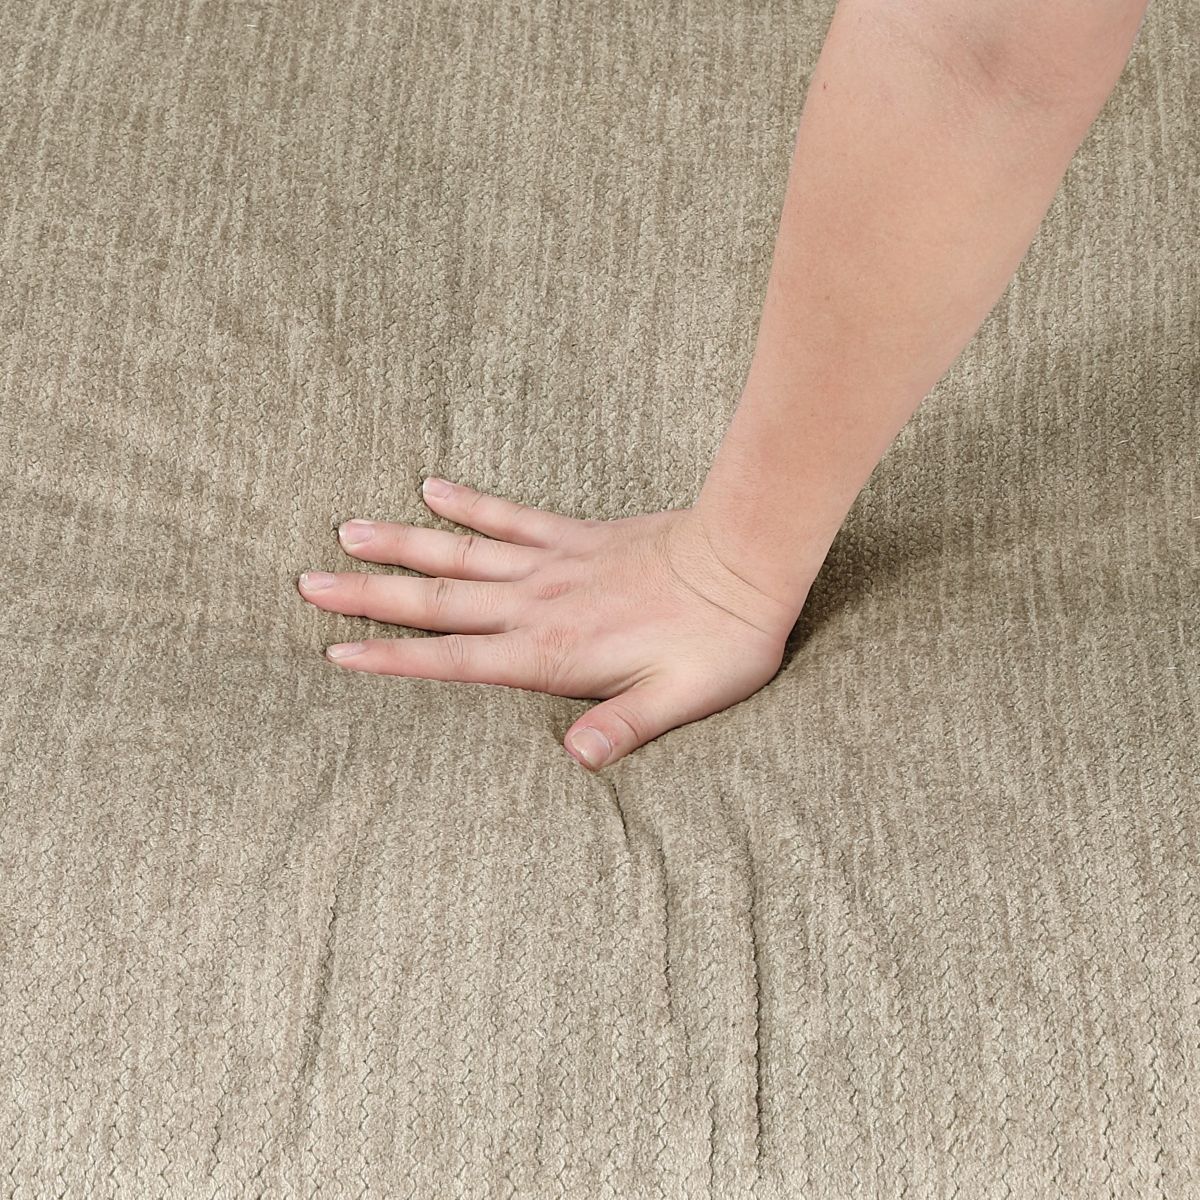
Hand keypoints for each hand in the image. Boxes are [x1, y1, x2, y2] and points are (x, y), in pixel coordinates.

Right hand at [296, 477, 808, 768]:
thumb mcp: (680, 700)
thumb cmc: (719, 641)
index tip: (337, 652)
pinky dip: (471, 503)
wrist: (747, 560)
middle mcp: (539, 605)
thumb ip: (623, 728)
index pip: (456, 659)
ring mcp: (553, 564)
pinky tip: (432, 488)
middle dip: (371, 597)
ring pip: (460, 554)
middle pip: (439, 601)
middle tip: (308, 584)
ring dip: (402, 545)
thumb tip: (575, 762)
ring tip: (346, 532)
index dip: (394, 658)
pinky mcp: (575, 535)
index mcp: (553, 652)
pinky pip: (511, 515)